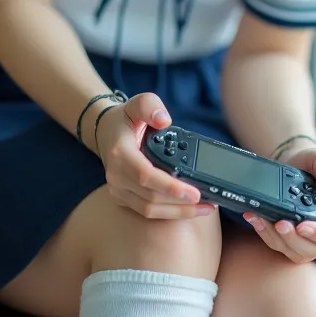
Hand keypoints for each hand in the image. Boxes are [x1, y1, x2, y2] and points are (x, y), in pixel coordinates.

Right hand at [95, 93, 217, 220]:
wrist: (106, 132)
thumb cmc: (126, 118)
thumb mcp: (137, 103)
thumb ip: (150, 106)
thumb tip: (164, 121)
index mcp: (120, 153)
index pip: (146, 176)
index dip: (171, 187)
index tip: (195, 193)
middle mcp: (116, 175)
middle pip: (151, 198)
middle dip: (182, 204)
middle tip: (209, 202)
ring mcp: (117, 189)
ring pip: (149, 210)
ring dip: (178, 212)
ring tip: (204, 208)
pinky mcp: (122, 198)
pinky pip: (146, 211)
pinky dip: (168, 213)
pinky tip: (187, 208)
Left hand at [243, 146, 315, 262]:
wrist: (293, 164)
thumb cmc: (310, 163)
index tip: (302, 226)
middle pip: (314, 248)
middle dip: (294, 239)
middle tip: (279, 224)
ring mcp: (308, 237)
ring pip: (296, 252)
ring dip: (277, 239)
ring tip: (261, 220)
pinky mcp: (291, 238)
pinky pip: (280, 245)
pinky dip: (265, 234)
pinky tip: (255, 218)